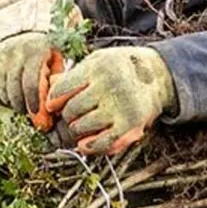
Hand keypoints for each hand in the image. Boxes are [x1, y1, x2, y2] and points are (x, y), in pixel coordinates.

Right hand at [0, 32, 52, 115]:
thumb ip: (57, 76)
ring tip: (22, 105)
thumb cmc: (40, 49)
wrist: (15, 30)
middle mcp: (14, 55)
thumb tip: (56, 100)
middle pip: (15, 91)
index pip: (31, 83)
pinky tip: (10, 100)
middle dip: (23, 107)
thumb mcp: (53, 56)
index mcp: (34, 52)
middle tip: (31, 113)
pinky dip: (1, 100)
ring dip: (12, 104)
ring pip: (2, 93)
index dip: (34, 102)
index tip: (38, 114)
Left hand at [45, 46, 176, 156]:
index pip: (62, 89)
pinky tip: (85, 143)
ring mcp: (121, 107)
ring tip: (84, 122)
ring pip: (81, 127)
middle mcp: (109, 87)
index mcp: (98, 68)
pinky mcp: (131, 125)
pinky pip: (101, 143)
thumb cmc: (121, 68)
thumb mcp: (97, 61)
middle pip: (70, 110)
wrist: (157, 75)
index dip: (53, 100)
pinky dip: (89, 146)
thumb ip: (73, 75)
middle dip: (67, 115)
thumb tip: (49, 90)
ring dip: (78, 129)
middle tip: (73, 113)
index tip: (53, 105)